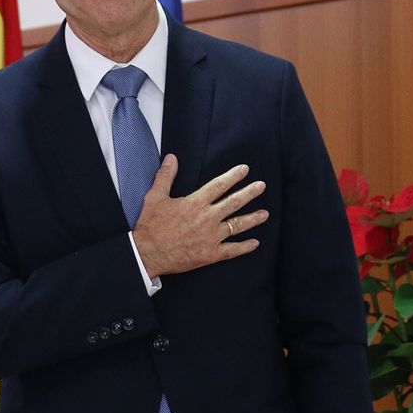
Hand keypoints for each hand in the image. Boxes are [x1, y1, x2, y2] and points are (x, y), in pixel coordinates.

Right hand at [132, 155, 267, 277]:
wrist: (147, 254)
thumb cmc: (150, 226)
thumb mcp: (155, 197)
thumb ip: (166, 176)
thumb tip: (171, 157)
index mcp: (195, 203)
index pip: (219, 185)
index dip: (233, 176)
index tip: (245, 170)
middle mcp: (207, 218)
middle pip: (234, 202)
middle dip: (249, 193)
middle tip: (261, 186)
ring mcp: (211, 237)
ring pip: (237, 225)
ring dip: (253, 219)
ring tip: (265, 214)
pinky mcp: (210, 254)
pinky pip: (232, 250)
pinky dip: (245, 247)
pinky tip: (254, 243)